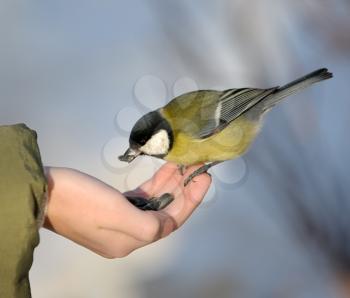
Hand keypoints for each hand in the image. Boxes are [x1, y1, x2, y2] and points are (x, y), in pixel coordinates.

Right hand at [44, 163, 210, 257]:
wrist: (42, 192)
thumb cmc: (77, 200)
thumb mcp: (115, 213)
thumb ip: (148, 224)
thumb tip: (167, 224)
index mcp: (130, 240)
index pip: (171, 221)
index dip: (190, 200)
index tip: (203, 178)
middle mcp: (127, 233)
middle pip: (164, 210)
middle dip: (183, 188)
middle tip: (197, 167)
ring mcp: (119, 219)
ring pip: (154, 201)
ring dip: (170, 183)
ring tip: (184, 164)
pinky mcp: (112, 205)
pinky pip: (141, 196)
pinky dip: (154, 184)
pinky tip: (164, 170)